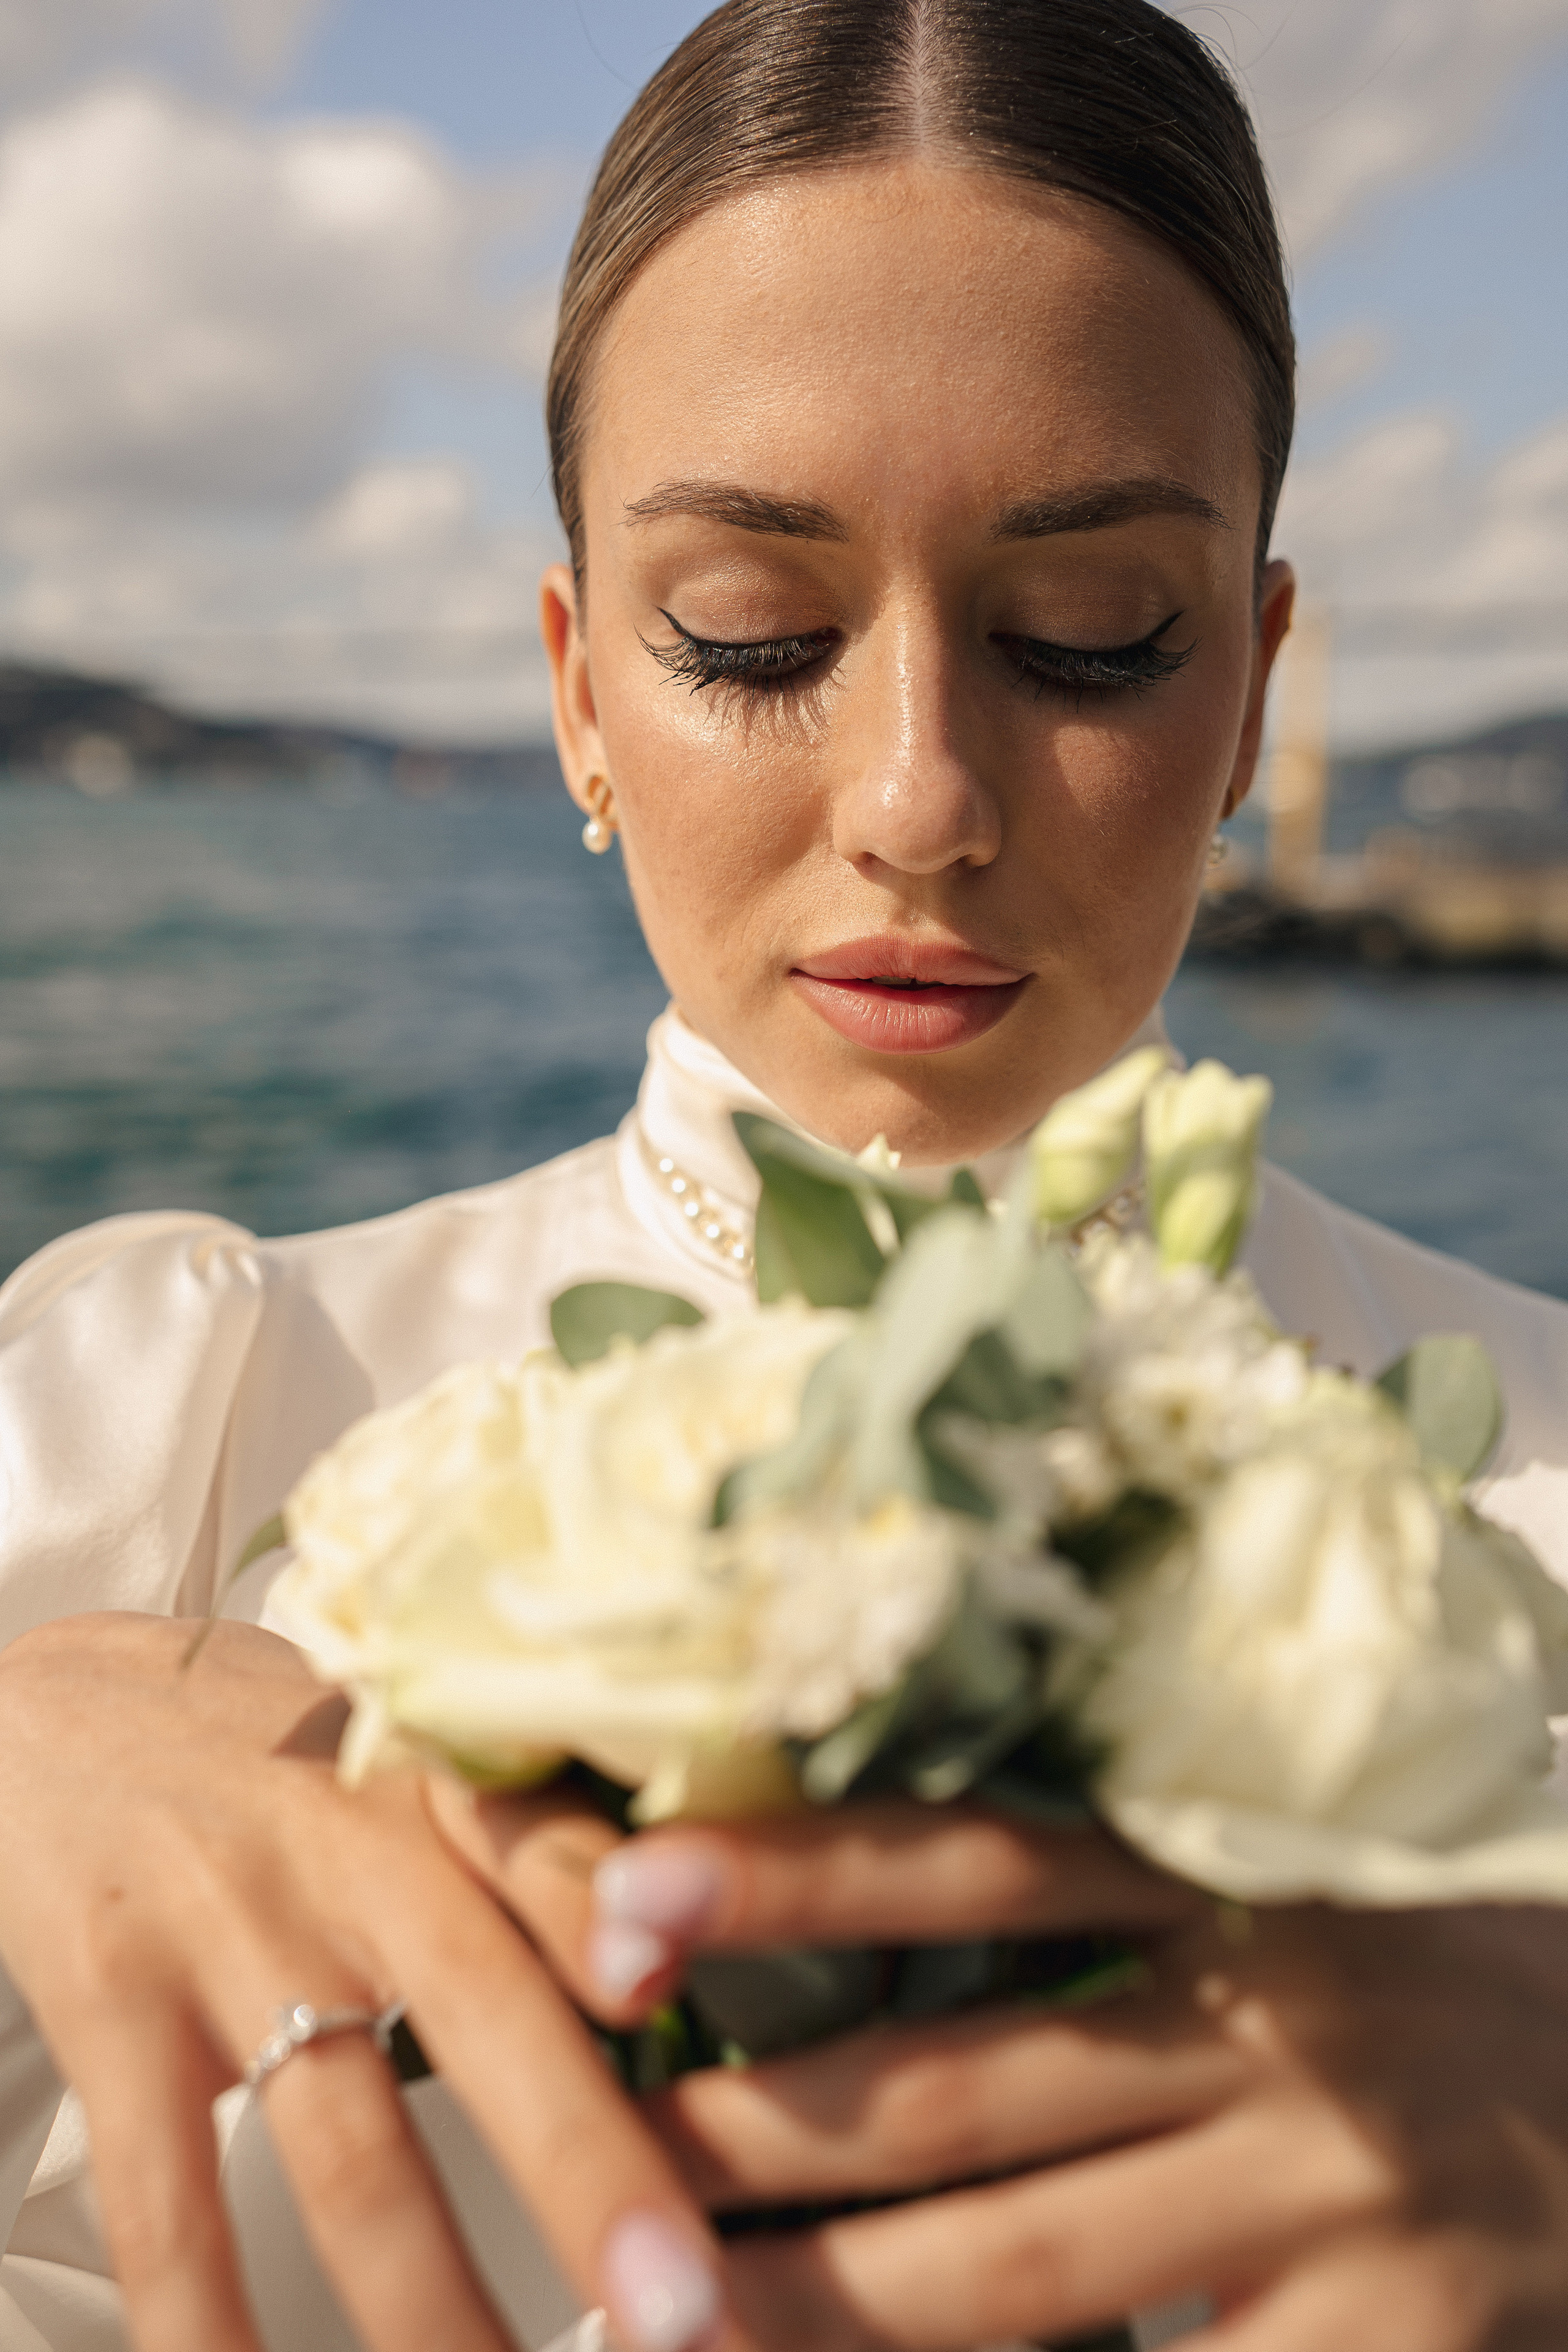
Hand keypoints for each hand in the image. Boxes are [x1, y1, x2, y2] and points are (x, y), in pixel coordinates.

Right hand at [0, 1615, 731, 2351]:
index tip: (695, 2002)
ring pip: (352, 2154)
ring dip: (439, 2310)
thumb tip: (679, 1968)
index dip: (633, 1926)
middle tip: (687, 2309)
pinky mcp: (113, 2007)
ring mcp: (229, 1937)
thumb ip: (535, 1854)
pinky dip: (211, 2328)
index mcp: (445, 1790)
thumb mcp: (405, 1764)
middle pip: (488, 2021)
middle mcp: (351, 1856)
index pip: (563, 1854)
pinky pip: (168, 2204)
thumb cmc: (269, 1759)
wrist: (57, 1700)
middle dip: (592, 2179)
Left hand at [549, 1804, 1567, 2349]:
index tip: (623, 1886)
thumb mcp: (1288, 1881)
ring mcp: (1328, 2195)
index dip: (796, 1872)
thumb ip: (1123, 1882)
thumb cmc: (1423, 1964)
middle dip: (761, 2127)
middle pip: (964, 2083)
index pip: (974, 1862)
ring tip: (670, 2314)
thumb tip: (880, 1898)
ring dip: (831, 2303)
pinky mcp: (1382, 2346)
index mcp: (1233, 1877)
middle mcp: (1273, 2028)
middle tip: (589, 2149)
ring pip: (1024, 2270)